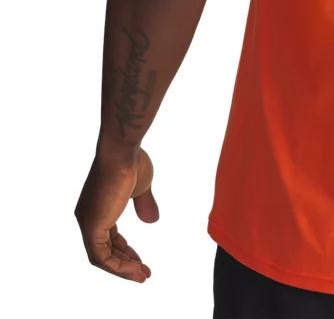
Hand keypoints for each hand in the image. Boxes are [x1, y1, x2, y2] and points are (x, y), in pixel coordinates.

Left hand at [74, 146, 158, 281]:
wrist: (122, 151)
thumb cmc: (131, 162)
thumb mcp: (141, 187)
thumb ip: (143, 204)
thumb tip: (151, 220)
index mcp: (97, 206)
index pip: (108, 236)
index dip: (124, 250)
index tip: (140, 259)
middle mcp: (88, 216)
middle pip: (105, 249)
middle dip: (125, 262)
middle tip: (143, 272)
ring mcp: (88, 222)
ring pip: (103, 258)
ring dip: (124, 270)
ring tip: (143, 276)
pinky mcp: (92, 228)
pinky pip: (103, 258)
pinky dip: (119, 267)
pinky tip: (136, 269)